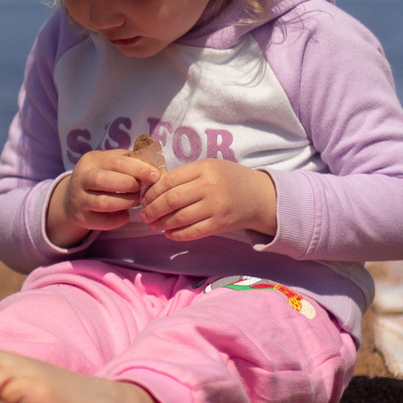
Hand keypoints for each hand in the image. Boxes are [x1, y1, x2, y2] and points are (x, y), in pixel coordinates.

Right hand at [46, 148, 162, 246]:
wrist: (74, 197)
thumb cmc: (103, 175)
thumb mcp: (111, 162)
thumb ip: (131, 161)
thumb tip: (156, 167)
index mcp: (91, 160)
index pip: (116, 162)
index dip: (138, 168)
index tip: (155, 175)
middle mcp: (81, 178)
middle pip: (103, 180)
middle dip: (128, 185)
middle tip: (140, 189)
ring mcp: (79, 199)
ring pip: (103, 202)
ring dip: (125, 202)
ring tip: (134, 200)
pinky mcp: (81, 217)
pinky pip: (102, 221)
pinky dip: (118, 219)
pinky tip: (125, 214)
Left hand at [140, 159, 277, 240]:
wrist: (258, 196)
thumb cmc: (228, 179)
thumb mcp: (209, 167)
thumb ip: (184, 175)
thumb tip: (152, 189)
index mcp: (204, 168)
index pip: (169, 181)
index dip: (152, 192)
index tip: (144, 198)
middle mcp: (209, 186)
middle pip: (171, 200)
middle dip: (152, 209)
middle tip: (144, 215)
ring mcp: (216, 207)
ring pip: (179, 218)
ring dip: (161, 223)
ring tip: (153, 224)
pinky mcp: (220, 224)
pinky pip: (192, 232)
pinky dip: (177, 234)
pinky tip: (168, 233)